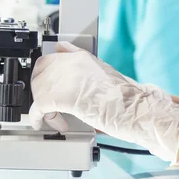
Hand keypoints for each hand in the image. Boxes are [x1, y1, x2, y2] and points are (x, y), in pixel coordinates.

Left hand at [29, 43, 178, 162]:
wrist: (139, 109)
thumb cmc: (130, 99)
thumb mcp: (107, 77)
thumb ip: (89, 74)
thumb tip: (77, 83)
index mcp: (84, 57)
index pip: (55, 53)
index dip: (47, 70)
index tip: (45, 79)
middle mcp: (74, 62)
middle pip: (41, 69)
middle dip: (40, 88)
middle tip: (48, 104)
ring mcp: (69, 77)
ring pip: (38, 87)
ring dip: (42, 106)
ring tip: (55, 119)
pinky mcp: (66, 96)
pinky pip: (40, 105)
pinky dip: (39, 117)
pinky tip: (43, 124)